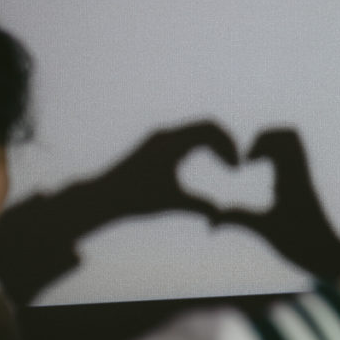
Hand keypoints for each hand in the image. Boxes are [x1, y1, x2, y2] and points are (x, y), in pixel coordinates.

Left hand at [101, 121, 237, 221]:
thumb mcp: (172, 203)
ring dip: (214, 143)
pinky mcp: (156, 144)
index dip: (228, 146)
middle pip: (206, 126)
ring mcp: (160, 137)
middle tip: (235, 165)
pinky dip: (202, 145)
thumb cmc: (136, 199)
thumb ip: (199, 205)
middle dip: (225, 143)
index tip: (235, 169)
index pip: (209, 131)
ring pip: (196, 130)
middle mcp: (166, 134)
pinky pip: (186, 136)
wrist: (104, 195)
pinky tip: (206, 162)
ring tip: (225, 165)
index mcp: (171, 143)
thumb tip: (221, 213)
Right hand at [215, 129, 339, 277]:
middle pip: (290, 134)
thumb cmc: (301, 244)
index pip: (282, 140)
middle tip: (250, 157)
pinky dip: (278, 163)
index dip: (258, 142)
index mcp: (293, 177)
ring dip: (272, 148)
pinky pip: (295, 162)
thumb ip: (237, 220)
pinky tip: (268, 184)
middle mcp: (301, 173)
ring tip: (257, 166)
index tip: (246, 161)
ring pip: (294, 145)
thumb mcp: (265, 230)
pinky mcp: (305, 188)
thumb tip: (210, 222)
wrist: (330, 256)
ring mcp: (305, 179)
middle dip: (265, 138)